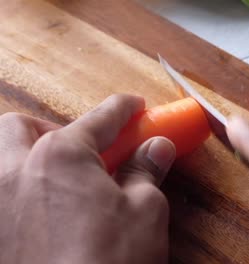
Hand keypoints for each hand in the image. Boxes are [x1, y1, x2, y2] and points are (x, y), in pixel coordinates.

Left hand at [0, 94, 174, 263]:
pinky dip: (20, 193)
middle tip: (86, 153)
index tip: (134, 107)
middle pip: (23, 128)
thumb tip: (157, 148)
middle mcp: (15, 172)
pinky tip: (46, 216)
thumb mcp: (145, 213)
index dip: (122, 109)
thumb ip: (146, 172)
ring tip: (59, 182)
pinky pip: (2, 198)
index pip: (99, 119)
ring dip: (26, 157)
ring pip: (0, 159)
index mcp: (60, 156)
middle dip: (53, 130)